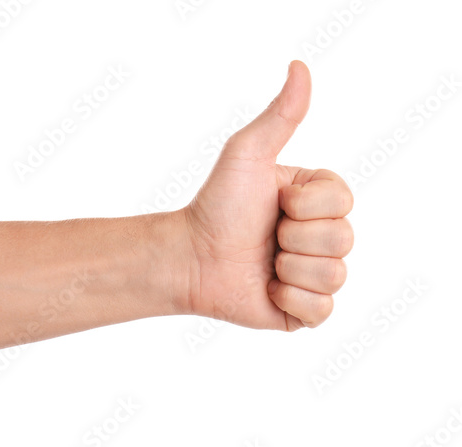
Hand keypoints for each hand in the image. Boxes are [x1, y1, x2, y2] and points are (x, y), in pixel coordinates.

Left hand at [181, 61, 353, 330]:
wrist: (191, 257)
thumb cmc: (218, 204)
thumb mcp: (248, 154)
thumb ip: (280, 116)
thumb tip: (300, 66)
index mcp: (317, 200)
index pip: (345, 202)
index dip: (305, 205)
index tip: (274, 203)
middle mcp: (321, 235)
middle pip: (344, 240)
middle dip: (294, 237)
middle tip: (265, 235)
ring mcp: (314, 273)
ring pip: (335, 275)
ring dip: (288, 268)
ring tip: (263, 262)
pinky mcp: (304, 309)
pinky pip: (322, 310)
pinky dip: (289, 300)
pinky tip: (266, 288)